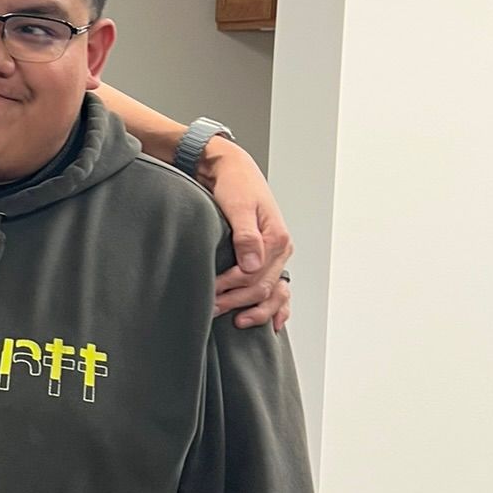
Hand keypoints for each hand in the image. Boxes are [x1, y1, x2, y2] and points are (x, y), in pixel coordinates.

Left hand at [201, 139, 292, 331]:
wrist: (232, 169)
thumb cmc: (235, 184)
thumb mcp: (238, 205)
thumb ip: (246, 235)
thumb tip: (252, 264)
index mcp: (277, 238)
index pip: (256, 274)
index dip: (232, 287)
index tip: (211, 293)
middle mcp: (281, 249)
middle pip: (263, 286)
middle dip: (238, 301)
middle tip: (212, 309)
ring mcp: (276, 255)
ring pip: (273, 292)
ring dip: (257, 309)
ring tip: (236, 322)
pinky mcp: (267, 257)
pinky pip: (278, 287)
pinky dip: (277, 306)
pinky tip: (274, 323)